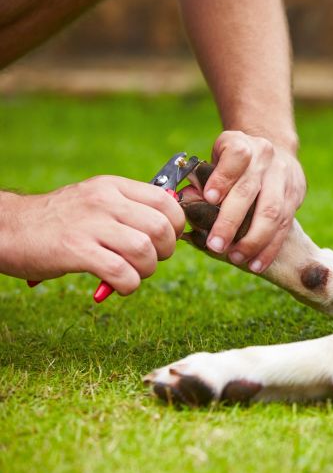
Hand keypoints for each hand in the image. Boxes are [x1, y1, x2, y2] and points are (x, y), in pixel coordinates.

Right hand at [0, 176, 184, 294]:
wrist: (8, 228)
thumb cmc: (60, 220)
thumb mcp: (96, 200)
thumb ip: (130, 208)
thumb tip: (171, 226)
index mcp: (113, 186)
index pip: (166, 200)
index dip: (176, 225)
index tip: (166, 239)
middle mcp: (104, 201)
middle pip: (161, 227)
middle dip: (165, 251)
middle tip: (150, 260)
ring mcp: (89, 224)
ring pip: (144, 250)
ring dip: (147, 270)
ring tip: (133, 274)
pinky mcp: (75, 250)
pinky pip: (121, 271)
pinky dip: (129, 284)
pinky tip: (119, 285)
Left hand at [201, 130, 305, 272]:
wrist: (275, 150)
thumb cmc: (235, 162)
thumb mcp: (217, 158)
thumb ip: (203, 179)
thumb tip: (187, 201)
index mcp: (241, 144)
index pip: (236, 157)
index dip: (223, 177)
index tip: (209, 197)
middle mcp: (265, 158)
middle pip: (250, 190)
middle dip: (231, 221)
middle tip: (215, 245)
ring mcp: (283, 177)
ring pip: (272, 212)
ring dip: (253, 240)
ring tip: (237, 258)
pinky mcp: (295, 195)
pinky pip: (284, 226)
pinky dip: (269, 248)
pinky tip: (256, 263)